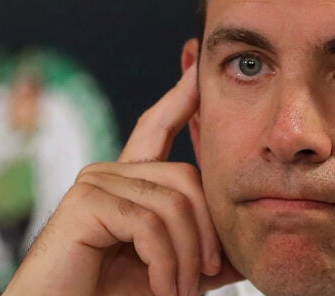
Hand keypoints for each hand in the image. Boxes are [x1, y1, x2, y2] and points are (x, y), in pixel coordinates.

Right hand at [4, 57, 242, 295]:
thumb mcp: (175, 268)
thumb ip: (206, 251)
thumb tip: (249, 243)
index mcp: (130, 181)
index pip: (158, 126)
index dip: (181, 96)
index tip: (197, 62)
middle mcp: (110, 172)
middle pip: (187, 176)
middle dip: (206, 230)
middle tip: (205, 275)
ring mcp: (95, 183)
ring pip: (174, 201)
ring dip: (186, 256)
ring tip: (181, 290)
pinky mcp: (85, 202)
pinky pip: (149, 222)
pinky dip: (165, 262)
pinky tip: (160, 287)